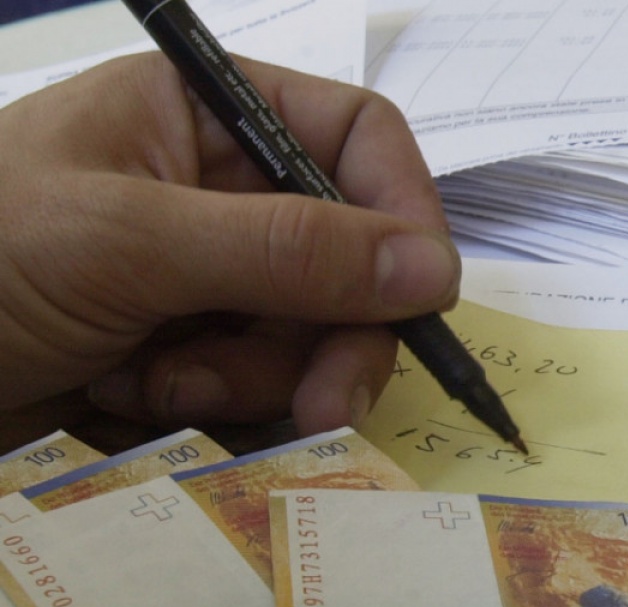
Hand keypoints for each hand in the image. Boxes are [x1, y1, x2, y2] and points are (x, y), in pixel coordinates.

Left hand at [0, 52, 457, 434]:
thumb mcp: (129, 241)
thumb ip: (287, 251)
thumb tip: (435, 268)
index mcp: (207, 116)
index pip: (356, 140)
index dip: (404, 211)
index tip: (421, 295)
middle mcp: (220, 190)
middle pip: (353, 255)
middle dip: (337, 331)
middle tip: (326, 403)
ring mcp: (205, 277)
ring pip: (312, 332)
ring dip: (255, 377)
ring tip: (164, 390)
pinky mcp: (184, 351)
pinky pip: (257, 383)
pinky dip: (211, 406)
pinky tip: (135, 398)